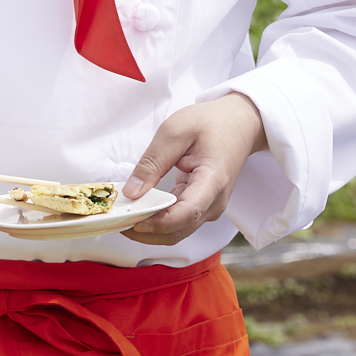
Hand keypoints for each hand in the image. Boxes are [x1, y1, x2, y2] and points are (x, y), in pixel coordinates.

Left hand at [120, 92, 267, 244]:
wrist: (239, 125)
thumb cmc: (211, 123)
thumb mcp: (176, 131)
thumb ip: (153, 162)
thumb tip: (132, 192)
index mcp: (212, 182)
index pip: (185, 214)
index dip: (157, 223)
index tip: (131, 219)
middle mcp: (214, 203)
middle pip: (177, 231)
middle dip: (145, 231)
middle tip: (115, 219)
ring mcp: (209, 208)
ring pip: (176, 232)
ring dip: (149, 230)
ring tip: (122, 216)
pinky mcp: (202, 207)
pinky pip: (178, 222)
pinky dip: (156, 221)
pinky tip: (138, 211)